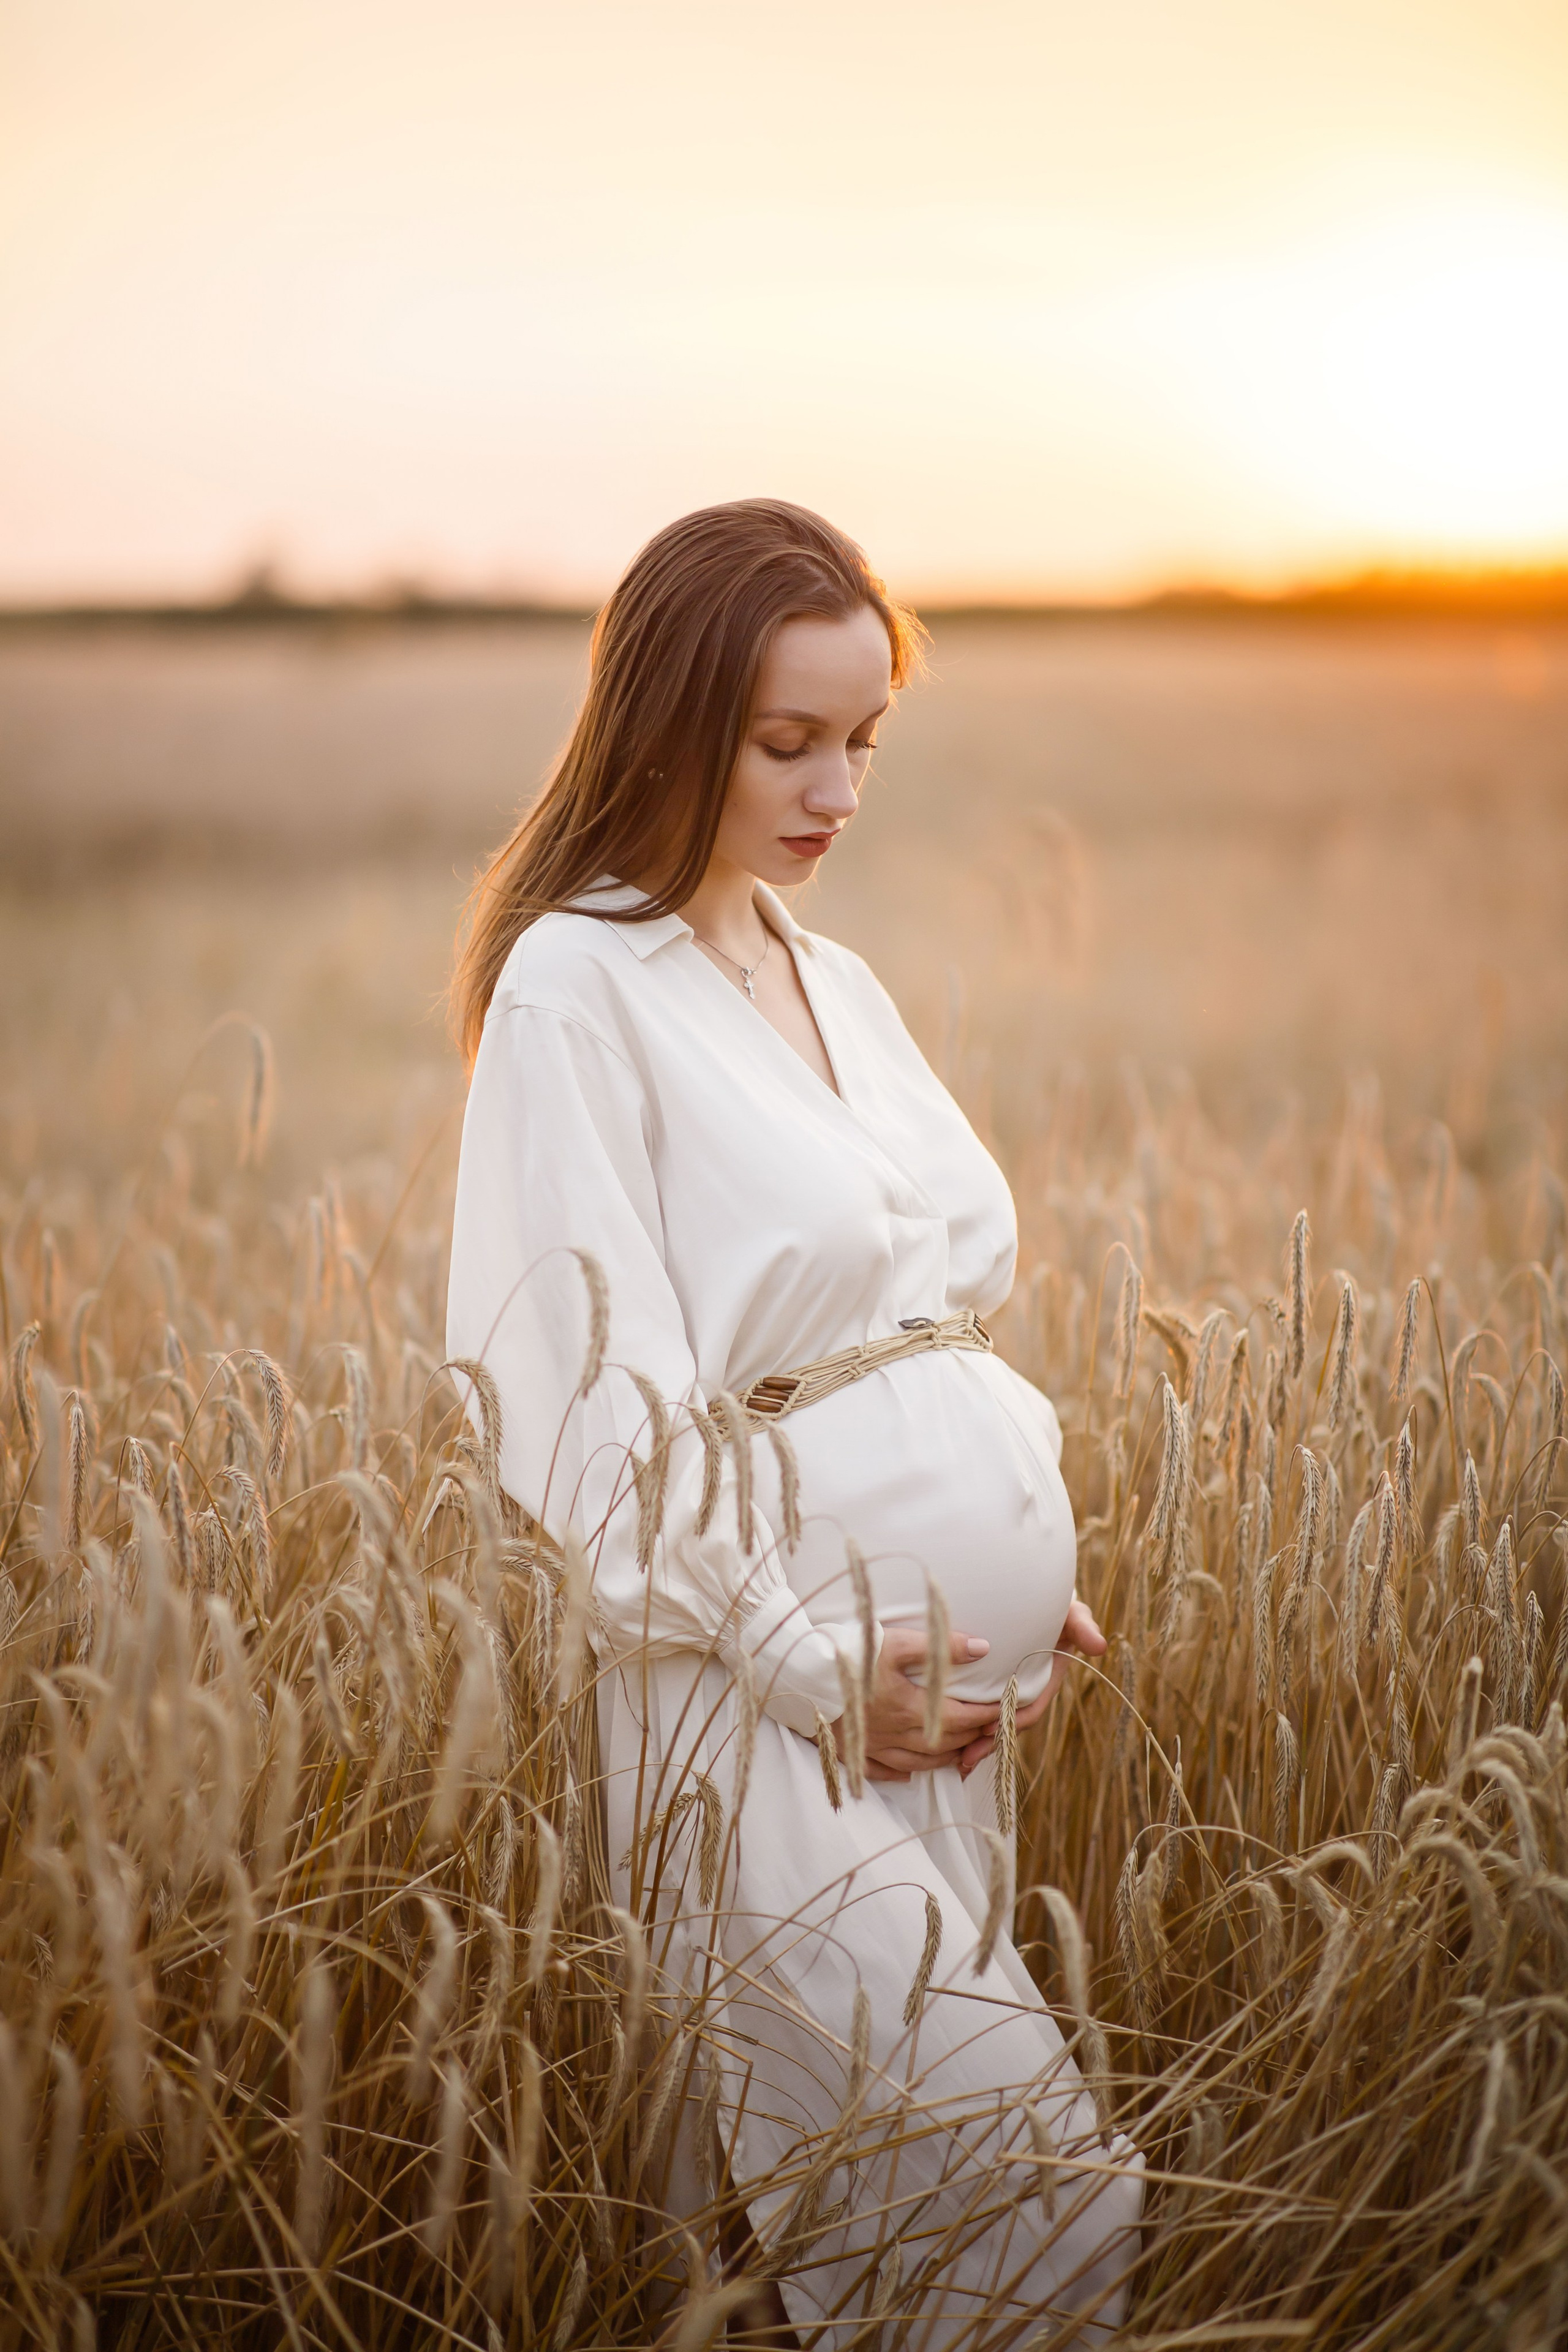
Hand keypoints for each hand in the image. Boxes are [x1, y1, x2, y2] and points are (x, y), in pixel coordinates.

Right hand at [836, 1624, 1002, 1781]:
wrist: (798, 1677)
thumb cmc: (847, 1656)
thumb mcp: (894, 1642)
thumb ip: (939, 1647)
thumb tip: (982, 1648)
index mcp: (910, 1709)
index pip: (962, 1718)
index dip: (987, 1715)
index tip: (1006, 1709)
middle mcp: (896, 1735)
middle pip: (945, 1743)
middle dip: (972, 1736)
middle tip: (989, 1727)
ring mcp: (873, 1747)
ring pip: (920, 1763)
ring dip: (946, 1757)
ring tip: (961, 1748)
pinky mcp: (853, 1752)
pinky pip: (885, 1772)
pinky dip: (904, 1772)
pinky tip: (911, 1770)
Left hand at [956, 1597, 1107, 1780]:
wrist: (1034, 1598)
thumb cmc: (1055, 1608)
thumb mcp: (1071, 1615)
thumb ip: (1082, 1626)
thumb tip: (1099, 1647)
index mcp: (1044, 1680)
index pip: (1030, 1708)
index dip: (1013, 1720)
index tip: (991, 1727)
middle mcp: (1025, 1688)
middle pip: (1007, 1722)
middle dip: (989, 1740)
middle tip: (966, 1755)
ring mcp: (1006, 1688)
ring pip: (990, 1720)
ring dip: (974, 1740)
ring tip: (955, 1758)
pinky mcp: (985, 1683)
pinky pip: (975, 1707)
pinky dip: (964, 1722)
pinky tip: (946, 1737)